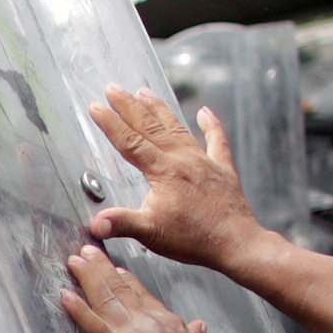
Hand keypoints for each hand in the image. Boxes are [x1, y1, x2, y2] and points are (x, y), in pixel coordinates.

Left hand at [58, 242, 230, 332]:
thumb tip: (199, 326)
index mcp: (169, 323)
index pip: (142, 295)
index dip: (125, 279)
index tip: (113, 267)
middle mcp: (151, 322)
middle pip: (121, 289)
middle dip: (100, 268)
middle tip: (85, 251)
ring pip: (106, 299)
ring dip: (87, 278)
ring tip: (74, 262)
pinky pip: (96, 328)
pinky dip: (79, 312)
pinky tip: (66, 297)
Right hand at [80, 89, 260, 272]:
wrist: (236, 243)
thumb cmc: (195, 240)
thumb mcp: (151, 233)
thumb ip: (122, 223)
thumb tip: (96, 224)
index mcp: (164, 171)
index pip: (130, 142)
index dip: (110, 123)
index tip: (96, 106)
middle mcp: (183, 160)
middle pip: (150, 127)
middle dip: (129, 106)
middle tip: (113, 88)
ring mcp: (204, 162)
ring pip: (177, 128)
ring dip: (159, 109)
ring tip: (145, 92)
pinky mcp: (222, 170)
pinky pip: (217, 140)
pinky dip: (211, 125)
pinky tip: (205, 112)